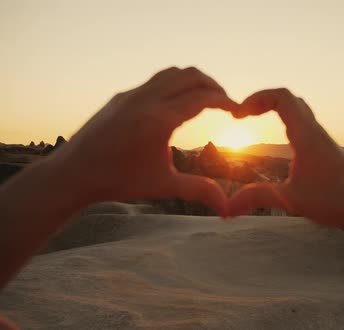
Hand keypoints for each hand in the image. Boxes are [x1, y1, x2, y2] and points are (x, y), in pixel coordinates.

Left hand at [50, 67, 236, 214]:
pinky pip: (155, 82)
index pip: (202, 97)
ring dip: (192, 82)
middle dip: (212, 86)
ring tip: (205, 101)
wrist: (73, 174)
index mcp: (158, 120)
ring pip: (171, 73)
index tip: (238, 111)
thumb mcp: (163, 185)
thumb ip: (200, 190)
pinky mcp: (121, 97)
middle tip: (225, 103)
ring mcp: (131, 95)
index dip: (226, 101)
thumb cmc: (118, 181)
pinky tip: (176, 108)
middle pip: (190, 75)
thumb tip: (228, 209)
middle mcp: (145, 99)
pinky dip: (174, 86)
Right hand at [227, 89, 343, 233]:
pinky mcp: (327, 151)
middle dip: (263, 100)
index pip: (282, 97)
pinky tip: (281, 141)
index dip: (256, 98)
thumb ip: (257, 199)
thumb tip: (224, 208)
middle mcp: (316, 132)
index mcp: (307, 136)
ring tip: (255, 120)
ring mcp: (324, 140)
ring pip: (299, 110)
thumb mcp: (291, 200)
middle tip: (243, 114)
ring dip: (276, 109)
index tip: (238, 114)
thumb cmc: (335, 202)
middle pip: (289, 99)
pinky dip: (287, 121)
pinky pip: (305, 124)